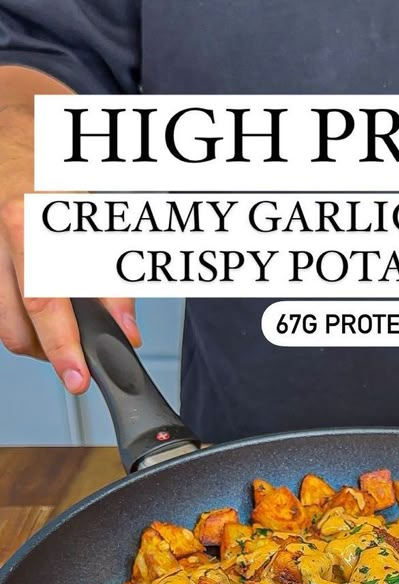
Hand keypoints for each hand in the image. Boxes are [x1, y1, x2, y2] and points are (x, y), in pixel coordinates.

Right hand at [0, 90, 139, 393]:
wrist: (11, 128)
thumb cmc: (54, 169)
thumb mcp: (98, 214)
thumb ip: (112, 274)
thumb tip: (125, 328)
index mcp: (32, 222)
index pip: (46, 302)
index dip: (64, 349)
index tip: (79, 379)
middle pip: (16, 326)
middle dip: (48, 353)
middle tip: (75, 358)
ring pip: (0, 325)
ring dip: (31, 340)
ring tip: (59, 332)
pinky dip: (14, 318)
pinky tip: (34, 308)